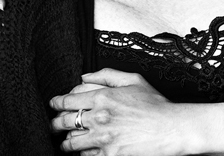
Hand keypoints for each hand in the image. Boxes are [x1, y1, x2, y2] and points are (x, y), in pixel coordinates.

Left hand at [50, 70, 186, 155]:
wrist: (169, 129)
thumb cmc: (154, 103)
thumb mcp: (133, 80)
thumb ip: (107, 75)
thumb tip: (84, 76)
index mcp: (103, 97)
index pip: (68, 101)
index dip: (57, 102)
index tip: (54, 104)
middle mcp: (99, 118)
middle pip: (64, 122)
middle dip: (56, 123)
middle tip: (55, 124)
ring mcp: (102, 139)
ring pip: (71, 142)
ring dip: (66, 141)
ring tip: (67, 140)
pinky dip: (82, 153)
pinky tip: (85, 150)